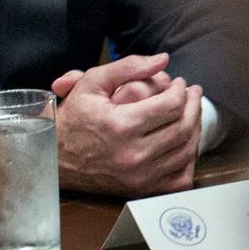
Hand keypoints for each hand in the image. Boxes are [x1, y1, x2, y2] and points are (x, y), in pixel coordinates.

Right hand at [53, 53, 203, 194]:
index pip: (172, 104)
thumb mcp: (91, 84)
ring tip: (190, 114)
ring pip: (186, 151)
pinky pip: (180, 178)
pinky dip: (189, 161)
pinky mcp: (141, 189)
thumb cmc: (72, 119)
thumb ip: (127, 67)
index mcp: (121, 125)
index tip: (179, 84)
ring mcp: (139, 175)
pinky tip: (183, 144)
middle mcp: (132, 153)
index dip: (182, 90)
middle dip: (194, 106)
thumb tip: (163, 60)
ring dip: (195, 130)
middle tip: (192, 95)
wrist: (54, 158)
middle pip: (183, 127)